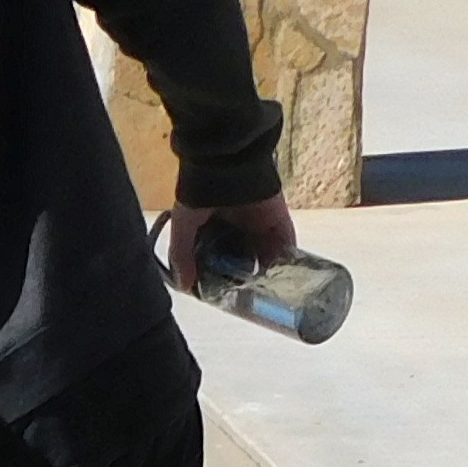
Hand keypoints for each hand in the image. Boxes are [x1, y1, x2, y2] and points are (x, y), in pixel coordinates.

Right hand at [162, 194, 297, 293]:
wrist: (230, 164)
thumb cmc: (201, 191)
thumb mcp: (183, 223)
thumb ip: (181, 254)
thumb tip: (186, 285)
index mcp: (213, 230)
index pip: (216, 261)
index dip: (216, 279)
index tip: (217, 296)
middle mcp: (237, 231)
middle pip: (241, 263)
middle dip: (242, 281)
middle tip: (242, 301)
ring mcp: (260, 228)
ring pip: (265, 259)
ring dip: (265, 277)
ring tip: (263, 299)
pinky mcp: (279, 224)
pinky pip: (286, 248)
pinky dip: (285, 264)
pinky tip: (283, 283)